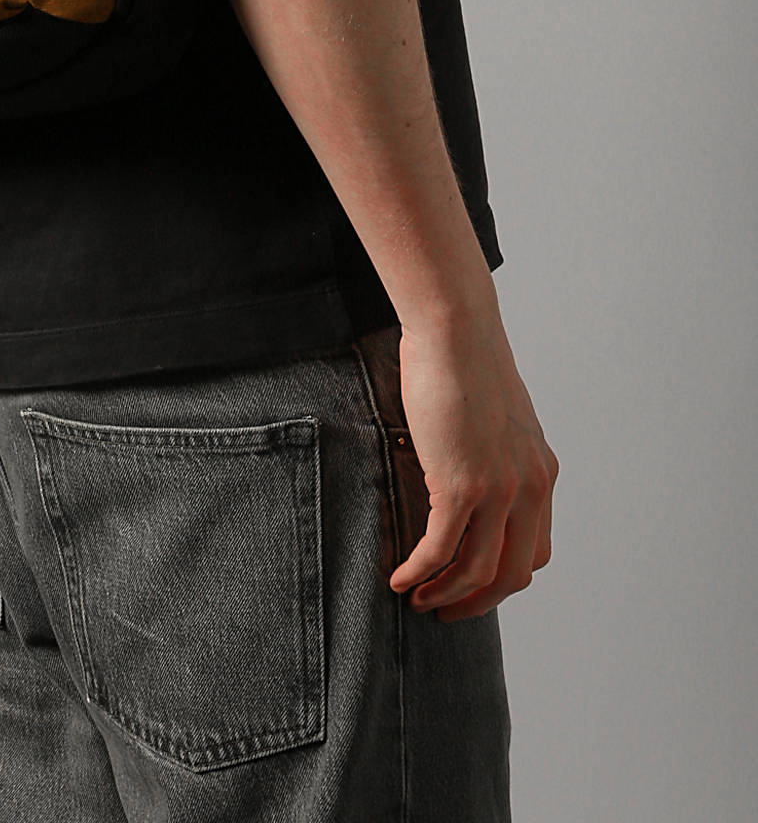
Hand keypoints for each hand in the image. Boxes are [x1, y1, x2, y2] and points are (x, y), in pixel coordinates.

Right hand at [389, 302, 557, 620]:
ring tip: (417, 600)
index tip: (472, 583)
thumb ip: (493, 449)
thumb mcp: (495, 414)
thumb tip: (467, 465)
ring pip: (478, 571)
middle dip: (477, 601)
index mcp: (541, 472)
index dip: (503, 577)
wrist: (456, 330)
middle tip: (445, 610)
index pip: (534, 548)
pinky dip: (421, 571)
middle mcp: (530, 488)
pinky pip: (441, 548)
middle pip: (513, 573)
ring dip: (446, 594)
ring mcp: (499, 490)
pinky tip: (400, 576)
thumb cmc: (466, 359)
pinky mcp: (462, 484)